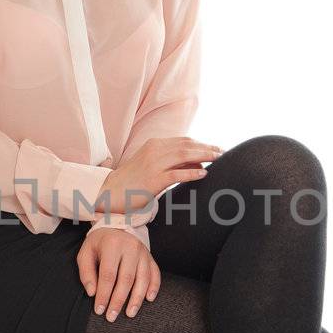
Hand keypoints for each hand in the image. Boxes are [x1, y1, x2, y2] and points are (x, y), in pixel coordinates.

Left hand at [77, 227, 159, 319]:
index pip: (108, 275)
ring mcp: (143, 252)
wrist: (116, 226)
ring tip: (130, 313)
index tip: (99, 310)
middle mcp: (130, 247)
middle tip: (112, 316)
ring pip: (143, 279)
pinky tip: (148, 299)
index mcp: (112, 245)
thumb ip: (86, 273)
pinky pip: (155, 274)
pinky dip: (154, 287)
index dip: (104, 294)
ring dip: (136, 299)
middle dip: (118, 300)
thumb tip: (92, 293)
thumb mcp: (85, 253)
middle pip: (126, 279)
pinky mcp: (150, 257)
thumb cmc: (98, 244)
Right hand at [96, 137, 223, 223]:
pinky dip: (192, 172)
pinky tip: (203, 173)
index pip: (183, 140)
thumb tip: (197, 161)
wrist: (110, 192)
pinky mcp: (153, 180)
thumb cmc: (132, 180)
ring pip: (184, 155)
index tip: (215, 148)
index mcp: (154, 144)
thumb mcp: (150, 163)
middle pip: (187, 145)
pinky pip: (177, 174)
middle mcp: (154, 150)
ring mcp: (154, 164)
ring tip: (218, 159)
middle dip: (207, 147)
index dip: (201, 143)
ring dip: (204, 155)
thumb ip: (170, 160)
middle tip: (222, 152)